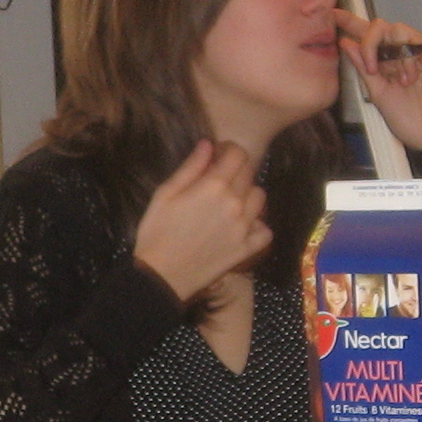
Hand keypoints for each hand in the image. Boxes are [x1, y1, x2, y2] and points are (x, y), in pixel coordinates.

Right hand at [133, 140, 268, 303]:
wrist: (161, 277)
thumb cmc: (156, 232)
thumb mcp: (165, 194)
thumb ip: (190, 167)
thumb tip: (208, 144)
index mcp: (214, 185)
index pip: (237, 153)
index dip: (228, 149)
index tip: (217, 155)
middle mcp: (235, 203)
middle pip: (249, 172)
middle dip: (235, 169)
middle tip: (218, 179)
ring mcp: (244, 227)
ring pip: (260, 197)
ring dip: (247, 194)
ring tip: (230, 201)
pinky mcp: (246, 248)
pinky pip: (265, 230)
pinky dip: (257, 225)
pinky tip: (242, 225)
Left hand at [336, 7, 421, 149]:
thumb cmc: (409, 120)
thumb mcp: (377, 92)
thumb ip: (362, 66)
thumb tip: (346, 42)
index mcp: (387, 62)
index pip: (368, 37)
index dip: (352, 24)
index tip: (334, 16)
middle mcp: (403, 53)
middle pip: (379, 27)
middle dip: (365, 40)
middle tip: (367, 66)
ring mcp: (420, 51)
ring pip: (393, 28)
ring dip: (380, 47)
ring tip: (383, 74)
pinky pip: (413, 38)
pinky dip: (403, 56)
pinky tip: (405, 77)